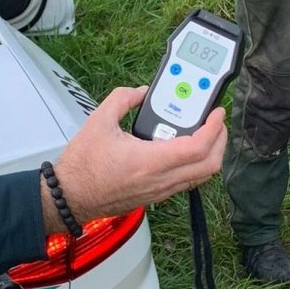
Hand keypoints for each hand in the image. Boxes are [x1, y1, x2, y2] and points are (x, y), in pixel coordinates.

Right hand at [41, 86, 226, 230]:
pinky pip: (186, 182)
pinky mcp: (156, 196)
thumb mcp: (99, 121)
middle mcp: (159, 180)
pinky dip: (195, 165)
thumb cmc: (81, 166)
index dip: (214, 129)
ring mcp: (160, 191)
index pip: (197, 148)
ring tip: (204, 134)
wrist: (69, 197)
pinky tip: (184, 149)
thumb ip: (123, 99)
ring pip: (200, 177)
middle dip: (220, 142)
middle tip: (216, 123)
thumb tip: (141, 91)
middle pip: (209, 166)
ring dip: (210, 155)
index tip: (216, 114)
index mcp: (149, 161)